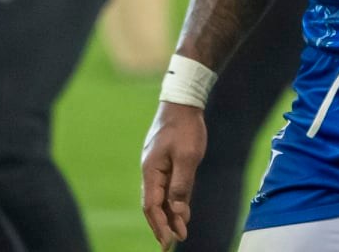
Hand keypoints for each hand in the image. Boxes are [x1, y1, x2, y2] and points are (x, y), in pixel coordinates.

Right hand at [140, 101, 207, 248]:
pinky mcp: (168, 162)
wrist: (184, 102)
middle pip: (153, 205)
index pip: (152, 205)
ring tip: (179, 234)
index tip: (169, 241)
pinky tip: (181, 213)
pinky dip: (174, 202)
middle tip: (170, 245)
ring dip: (169, 216)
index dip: (159, 225)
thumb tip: (176, 211)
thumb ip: (181, 185)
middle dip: (161, 225)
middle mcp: (151, 172)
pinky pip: (169, 187)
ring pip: (161, 197)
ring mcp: (158, 166)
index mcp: (151, 171)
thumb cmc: (185, 128)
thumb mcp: (187, 156)